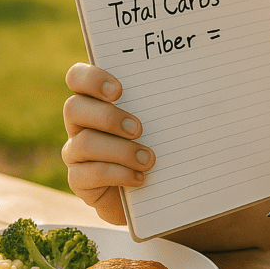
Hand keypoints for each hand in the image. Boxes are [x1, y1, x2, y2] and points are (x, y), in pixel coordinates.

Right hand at [62, 63, 154, 224]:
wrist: (147, 190)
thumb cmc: (154, 143)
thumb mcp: (158, 122)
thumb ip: (162, 104)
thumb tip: (195, 93)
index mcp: (95, 100)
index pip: (78, 77)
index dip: (92, 79)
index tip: (119, 91)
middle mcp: (79, 122)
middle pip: (74, 107)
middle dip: (108, 117)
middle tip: (139, 128)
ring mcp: (75, 151)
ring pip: (85, 142)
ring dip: (121, 150)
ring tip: (148, 159)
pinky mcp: (78, 179)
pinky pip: (89, 174)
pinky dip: (119, 174)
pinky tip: (139, 178)